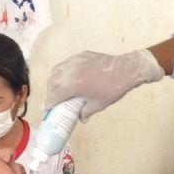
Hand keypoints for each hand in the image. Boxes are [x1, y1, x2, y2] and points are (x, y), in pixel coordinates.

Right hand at [46, 49, 163, 119]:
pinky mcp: (82, 56)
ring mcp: (75, 61)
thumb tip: (81, 118)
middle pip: (52, 82)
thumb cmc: (113, 89)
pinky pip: (67, 63)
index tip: (47, 110)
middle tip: (53, 100)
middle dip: (50, 92)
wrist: (125, 70)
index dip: (49, 104)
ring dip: (54, 80)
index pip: (55, 95)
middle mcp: (70, 72)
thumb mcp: (98, 104)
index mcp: (73, 85)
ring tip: (58, 88)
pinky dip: (64, 71)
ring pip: (57, 70)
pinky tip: (69, 77)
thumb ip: (86, 112)